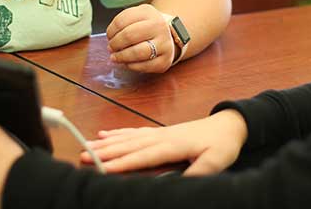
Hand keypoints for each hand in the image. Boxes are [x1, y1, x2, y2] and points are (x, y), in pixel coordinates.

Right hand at [81, 109, 247, 174]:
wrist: (229, 125)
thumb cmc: (222, 145)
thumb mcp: (216, 161)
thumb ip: (196, 173)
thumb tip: (176, 185)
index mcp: (172, 145)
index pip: (142, 157)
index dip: (121, 163)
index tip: (101, 168)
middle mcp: (161, 137)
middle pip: (128, 145)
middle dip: (104, 151)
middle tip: (81, 156)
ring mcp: (159, 133)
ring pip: (127, 138)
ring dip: (106, 143)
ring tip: (86, 146)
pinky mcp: (160, 133)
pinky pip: (134, 133)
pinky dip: (118, 133)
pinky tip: (105, 134)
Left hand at [106, 4, 174, 72]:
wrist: (169, 35)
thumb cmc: (147, 26)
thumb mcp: (137, 16)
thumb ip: (123, 24)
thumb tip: (110, 41)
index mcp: (148, 13)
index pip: (122, 21)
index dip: (111, 31)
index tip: (109, 36)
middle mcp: (159, 26)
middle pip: (129, 36)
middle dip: (115, 44)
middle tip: (111, 48)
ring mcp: (164, 44)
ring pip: (137, 53)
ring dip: (121, 56)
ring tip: (115, 57)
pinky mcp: (165, 61)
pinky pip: (143, 66)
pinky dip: (131, 65)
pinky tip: (127, 62)